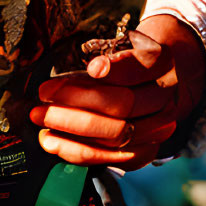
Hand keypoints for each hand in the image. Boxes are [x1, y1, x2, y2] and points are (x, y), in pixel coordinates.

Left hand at [28, 14, 205, 170]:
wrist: (153, 83)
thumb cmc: (125, 62)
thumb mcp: (120, 47)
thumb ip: (104, 59)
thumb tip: (84, 75)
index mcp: (162, 64)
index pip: (138, 69)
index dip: (115, 70)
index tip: (90, 68)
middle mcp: (166, 98)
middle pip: (123, 104)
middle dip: (77, 100)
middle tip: (43, 93)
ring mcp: (158, 129)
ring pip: (115, 133)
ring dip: (71, 127)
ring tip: (39, 118)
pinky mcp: (144, 153)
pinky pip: (108, 157)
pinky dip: (76, 151)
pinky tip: (51, 141)